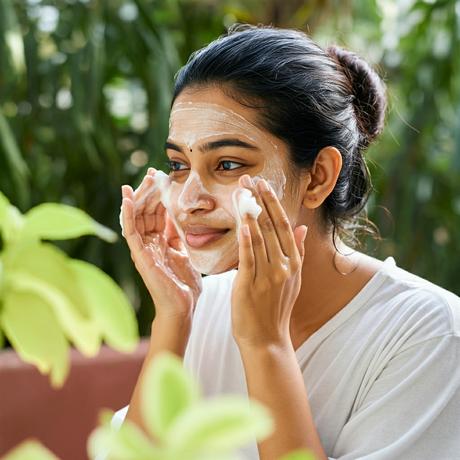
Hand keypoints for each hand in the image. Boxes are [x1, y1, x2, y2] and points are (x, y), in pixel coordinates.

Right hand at [121, 167, 201, 320]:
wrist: (183, 307)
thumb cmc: (184, 285)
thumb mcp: (184, 254)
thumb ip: (177, 237)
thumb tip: (178, 219)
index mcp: (160, 242)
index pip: (157, 213)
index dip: (160, 196)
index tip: (163, 178)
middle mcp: (149, 243)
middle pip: (146, 212)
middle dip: (150, 192)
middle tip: (153, 173)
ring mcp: (143, 249)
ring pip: (137, 218)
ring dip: (139, 197)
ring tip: (143, 179)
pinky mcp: (140, 256)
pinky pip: (130, 232)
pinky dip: (126, 215)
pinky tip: (125, 199)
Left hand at [231, 175, 307, 348]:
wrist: (267, 339)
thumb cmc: (275, 308)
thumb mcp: (292, 278)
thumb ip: (295, 251)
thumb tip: (300, 227)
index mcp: (293, 262)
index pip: (283, 225)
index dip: (273, 203)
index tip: (264, 184)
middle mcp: (284, 265)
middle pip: (271, 226)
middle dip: (260, 200)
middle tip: (249, 179)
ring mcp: (269, 275)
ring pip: (260, 237)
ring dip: (250, 211)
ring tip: (240, 191)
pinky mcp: (251, 285)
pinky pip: (249, 257)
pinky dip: (247, 239)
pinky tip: (243, 222)